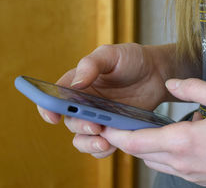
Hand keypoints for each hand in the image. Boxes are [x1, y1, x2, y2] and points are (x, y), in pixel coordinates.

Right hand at [38, 43, 173, 157]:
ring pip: (83, 138)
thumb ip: (91, 65)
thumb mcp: (111, 54)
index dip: (48, 108)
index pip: (54, 96)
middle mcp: (85, 103)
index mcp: (78, 83)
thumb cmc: (132, 59)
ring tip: (104, 142)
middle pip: (70, 121)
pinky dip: (104, 150)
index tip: (53, 117)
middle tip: (95, 125)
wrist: (158, 72)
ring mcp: (99, 118)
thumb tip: (75, 85)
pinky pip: (102, 146)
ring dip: (89, 143)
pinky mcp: (114, 129)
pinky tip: (113, 145)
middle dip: (80, 126)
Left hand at [100, 79, 205, 186]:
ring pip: (156, 162)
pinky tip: (183, 137)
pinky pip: (174, 167)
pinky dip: (166, 153)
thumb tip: (170, 85)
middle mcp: (182, 163)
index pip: (135, 141)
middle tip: (120, 123)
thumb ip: (194, 89)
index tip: (102, 125)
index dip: (115, 133)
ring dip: (146, 147)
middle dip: (126, 139)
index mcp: (183, 142)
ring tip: (149, 128)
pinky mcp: (203, 180)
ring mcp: (192, 175)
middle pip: (141, 154)